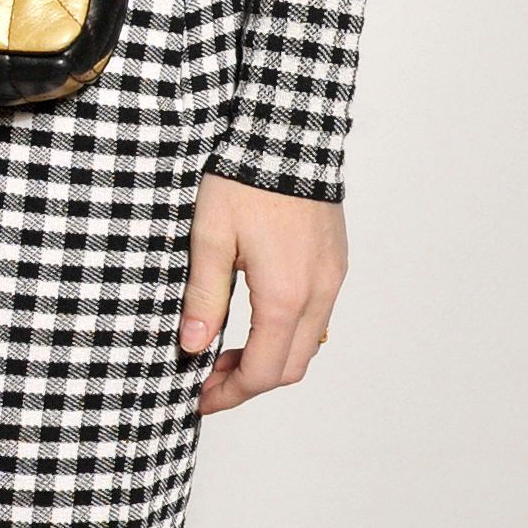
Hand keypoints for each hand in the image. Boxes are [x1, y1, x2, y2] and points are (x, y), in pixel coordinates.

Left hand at [176, 174, 346, 416]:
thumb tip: (192, 345)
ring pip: (307, 344)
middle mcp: (318, 292)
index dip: (230, 393)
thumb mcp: (209, 237)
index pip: (265, 371)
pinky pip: (317, 315)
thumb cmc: (244, 177)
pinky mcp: (335, 262)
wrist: (287, 131)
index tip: (200, 396)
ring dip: (270, 358)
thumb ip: (204, 296)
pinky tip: (255, 319)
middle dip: (249, 382)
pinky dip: (287, 332)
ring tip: (226, 349)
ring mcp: (332, 277)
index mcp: (285, 295)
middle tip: (207, 377)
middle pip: (291, 367)